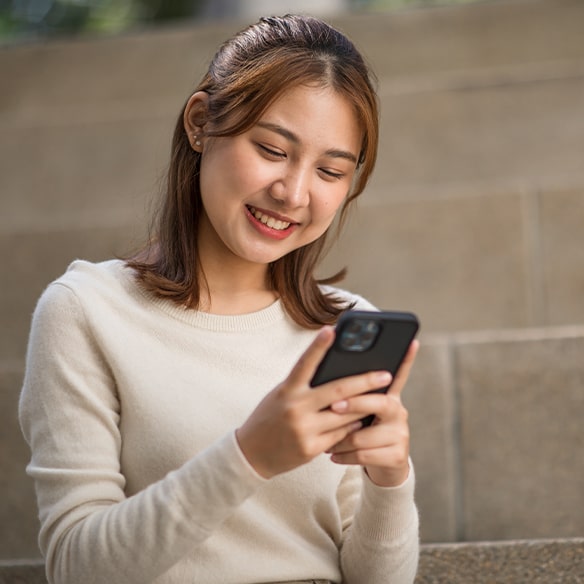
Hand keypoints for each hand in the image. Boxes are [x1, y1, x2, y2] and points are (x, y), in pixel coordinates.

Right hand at [236, 326, 393, 478]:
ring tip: (381, 396)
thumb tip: (338, 374)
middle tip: (386, 374)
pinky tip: (361, 421)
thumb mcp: (282, 395)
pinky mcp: (310, 449)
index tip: (332, 329)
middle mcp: (295, 408)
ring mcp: (304, 430)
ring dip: (364, 407)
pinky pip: (340, 435)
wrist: (251, 454)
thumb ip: (305, 386)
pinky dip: (352, 427)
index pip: (305, 363)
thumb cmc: (270, 417)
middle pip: (337, 391)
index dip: (318, 346)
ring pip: (345, 416)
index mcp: (286, 390)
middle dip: (365, 382)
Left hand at [326, 340, 418, 486]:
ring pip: (364, 434)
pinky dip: (344, 456)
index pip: (399, 374)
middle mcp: (399, 412)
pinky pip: (364, 454)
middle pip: (379, 403)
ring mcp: (401, 434)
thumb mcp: (359, 413)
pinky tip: (332, 455)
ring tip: (325, 442)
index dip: (407, 359)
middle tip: (333, 406)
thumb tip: (328, 382)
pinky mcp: (398, 456)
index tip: (413, 342)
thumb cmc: (362, 433)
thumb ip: (351, 397)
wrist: (381, 469)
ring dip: (340, 440)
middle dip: (354, 404)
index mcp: (389, 396)